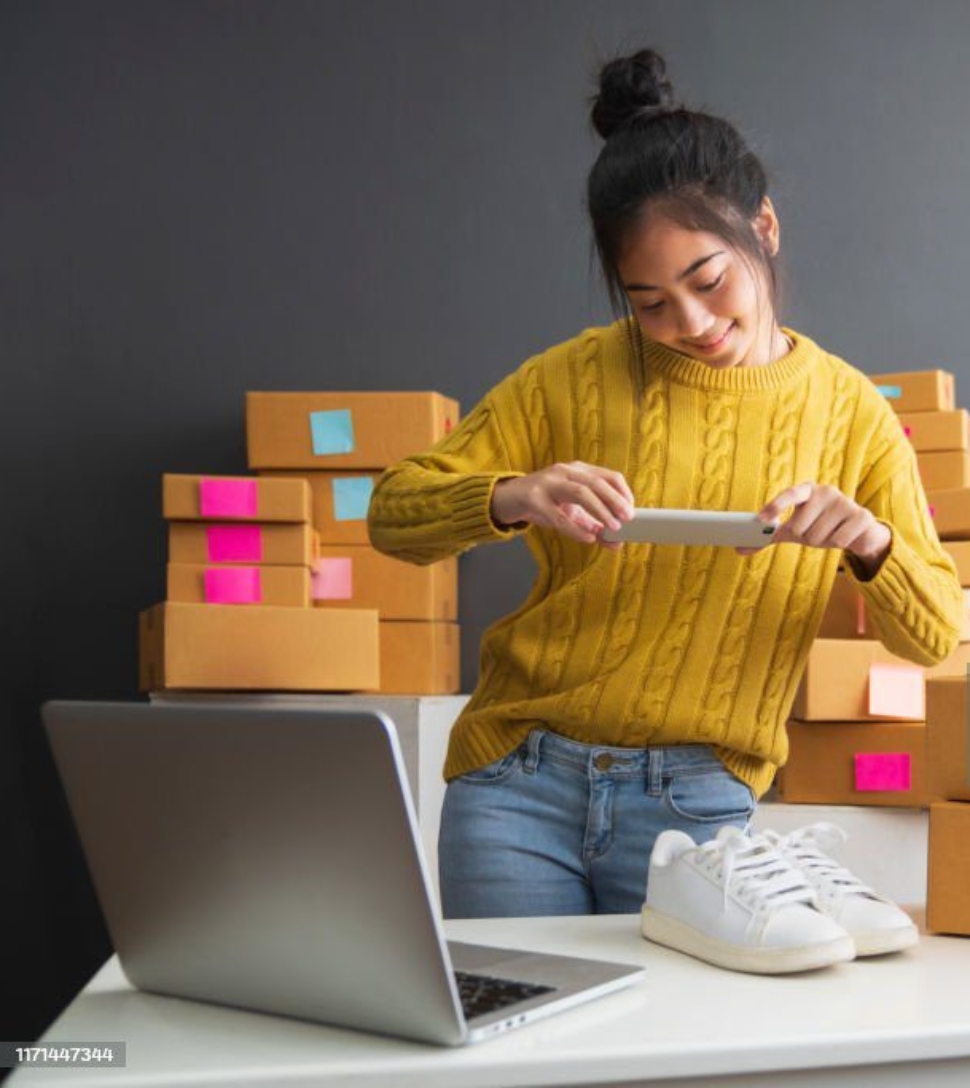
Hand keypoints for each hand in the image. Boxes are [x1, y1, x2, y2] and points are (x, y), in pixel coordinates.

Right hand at [491, 462, 635, 547]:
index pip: (609, 476)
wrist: (507, 498)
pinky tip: (588, 537)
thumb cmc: (544, 502)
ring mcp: (548, 483)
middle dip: (615, 501)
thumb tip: (616, 543)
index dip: (623, 493)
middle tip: (627, 519)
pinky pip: (558, 515)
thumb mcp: (570, 512)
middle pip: (597, 483)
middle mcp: (564, 472)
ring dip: (600, 510)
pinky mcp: (533, 498)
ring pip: (580, 492)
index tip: (631, 510)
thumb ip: (592, 525)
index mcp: (577, 470)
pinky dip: (576, 528)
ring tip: (612, 527)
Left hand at [736, 482, 890, 572]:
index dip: (775, 506)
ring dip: (822, 542)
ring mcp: (845, 501)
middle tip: (815, 532)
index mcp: (806, 491)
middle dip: (805, 537)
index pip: (789, 494)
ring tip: (830, 533)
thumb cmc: (820, 526)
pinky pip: (839, 540)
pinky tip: (844, 537)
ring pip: (818, 537)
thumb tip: (738, 549)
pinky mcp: (861, 516)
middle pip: (800, 527)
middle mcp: (825, 491)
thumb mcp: (794, 531)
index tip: (761, 519)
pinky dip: (838, 544)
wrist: (857, 531)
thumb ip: (769, 537)